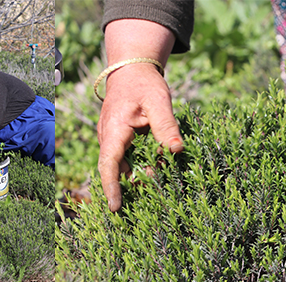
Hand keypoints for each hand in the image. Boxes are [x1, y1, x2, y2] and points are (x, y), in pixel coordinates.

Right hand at [97, 19, 180, 212]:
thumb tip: (177, 149)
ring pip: (125, 166)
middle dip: (137, 180)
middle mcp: (109, 139)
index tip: (115, 208)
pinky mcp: (120, 140)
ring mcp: (113, 140)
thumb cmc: (144, 84)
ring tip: (164, 167)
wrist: (131, 69)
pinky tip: (160, 160)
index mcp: (114, 131)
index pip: (108, 165)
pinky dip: (143, 162)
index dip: (111, 188)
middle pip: (118, 170)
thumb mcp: (159, 101)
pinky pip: (129, 158)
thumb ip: (167, 125)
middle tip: (161, 178)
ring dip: (143, 171)